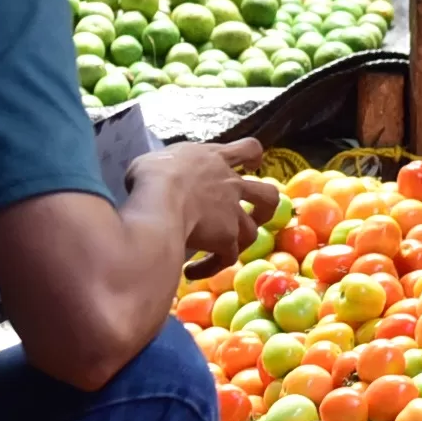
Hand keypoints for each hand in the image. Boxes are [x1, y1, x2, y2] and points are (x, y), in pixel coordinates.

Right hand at [128, 137, 273, 271]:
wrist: (161, 199)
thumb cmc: (153, 174)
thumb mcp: (156, 160)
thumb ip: (165, 168)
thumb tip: (155, 178)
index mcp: (215, 158)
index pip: (248, 148)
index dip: (253, 157)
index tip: (251, 164)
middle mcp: (230, 184)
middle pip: (268, 195)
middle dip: (264, 208)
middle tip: (250, 217)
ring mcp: (232, 213)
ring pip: (252, 232)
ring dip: (237, 244)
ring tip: (220, 252)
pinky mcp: (227, 238)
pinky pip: (227, 258)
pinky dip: (211, 266)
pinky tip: (191, 272)